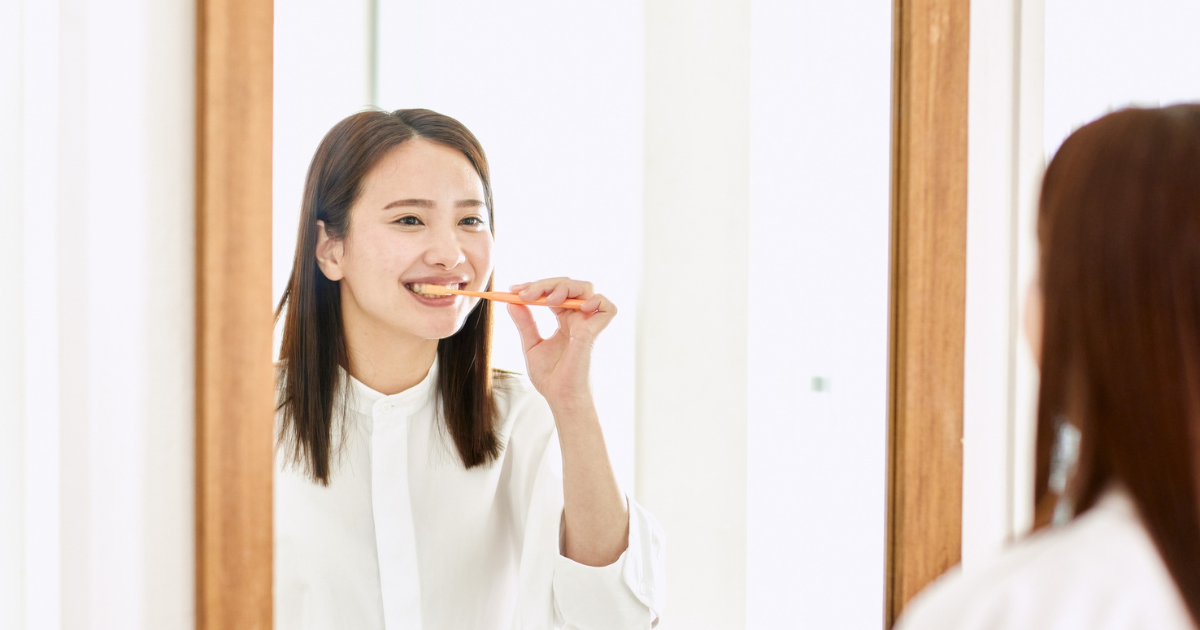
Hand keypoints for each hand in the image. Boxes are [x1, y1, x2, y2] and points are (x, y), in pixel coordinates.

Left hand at [506, 277, 616, 412]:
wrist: (561, 397)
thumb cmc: (551, 377)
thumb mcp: (531, 345)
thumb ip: (525, 323)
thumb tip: (511, 302)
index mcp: (564, 320)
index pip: (554, 292)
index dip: (536, 286)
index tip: (514, 289)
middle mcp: (578, 319)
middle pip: (568, 285)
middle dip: (545, 284)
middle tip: (524, 294)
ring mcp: (588, 324)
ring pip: (585, 288)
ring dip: (564, 287)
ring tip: (548, 299)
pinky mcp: (595, 333)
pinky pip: (607, 308)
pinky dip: (594, 300)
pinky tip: (576, 307)